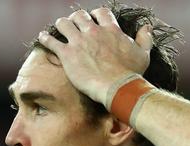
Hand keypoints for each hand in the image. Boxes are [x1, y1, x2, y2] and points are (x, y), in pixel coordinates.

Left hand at [38, 8, 152, 106]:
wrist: (117, 88)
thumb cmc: (132, 74)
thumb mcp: (143, 54)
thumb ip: (145, 39)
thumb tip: (147, 27)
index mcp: (111, 30)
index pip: (101, 13)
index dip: (96, 15)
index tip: (94, 19)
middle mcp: (93, 31)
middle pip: (80, 15)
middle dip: (76, 18)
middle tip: (74, 24)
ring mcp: (79, 42)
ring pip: (63, 23)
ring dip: (61, 24)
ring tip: (58, 28)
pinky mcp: (67, 54)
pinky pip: (51, 41)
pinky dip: (46, 38)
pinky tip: (42, 38)